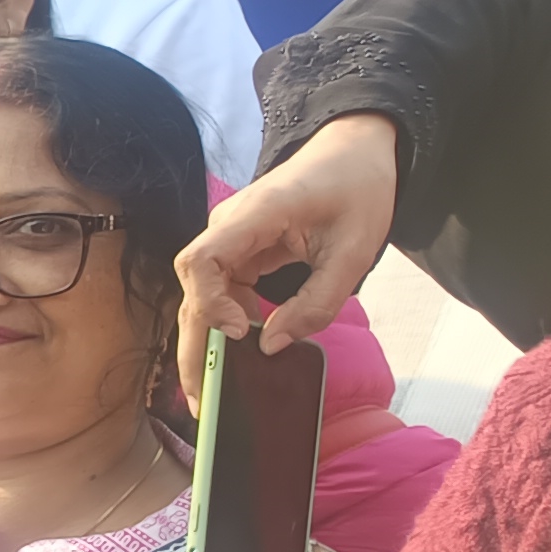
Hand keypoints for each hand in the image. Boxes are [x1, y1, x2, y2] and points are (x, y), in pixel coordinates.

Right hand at [173, 113, 391, 388]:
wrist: (354, 150)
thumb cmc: (358, 190)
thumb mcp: (354, 251)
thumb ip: (317, 302)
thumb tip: (272, 348)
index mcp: (255, 216)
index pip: (202, 261)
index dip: (211, 302)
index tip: (243, 331)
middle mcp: (228, 227)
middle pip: (191, 290)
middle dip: (192, 346)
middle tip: (199, 400)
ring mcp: (229, 240)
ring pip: (199, 296)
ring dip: (202, 342)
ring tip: (207, 392)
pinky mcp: (237, 251)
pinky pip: (218, 292)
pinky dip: (221, 325)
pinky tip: (231, 356)